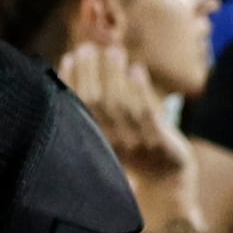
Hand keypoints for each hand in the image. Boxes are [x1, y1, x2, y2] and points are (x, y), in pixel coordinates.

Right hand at [56, 43, 188, 181]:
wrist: (164, 184)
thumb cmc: (132, 151)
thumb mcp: (107, 135)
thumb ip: (94, 109)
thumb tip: (73, 68)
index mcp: (91, 142)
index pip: (76, 107)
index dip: (70, 81)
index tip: (69, 57)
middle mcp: (110, 144)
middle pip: (96, 104)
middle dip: (89, 73)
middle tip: (87, 48)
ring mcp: (135, 144)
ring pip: (121, 106)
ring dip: (114, 76)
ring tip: (113, 52)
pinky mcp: (159, 144)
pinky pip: (148, 115)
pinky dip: (140, 91)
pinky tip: (136, 70)